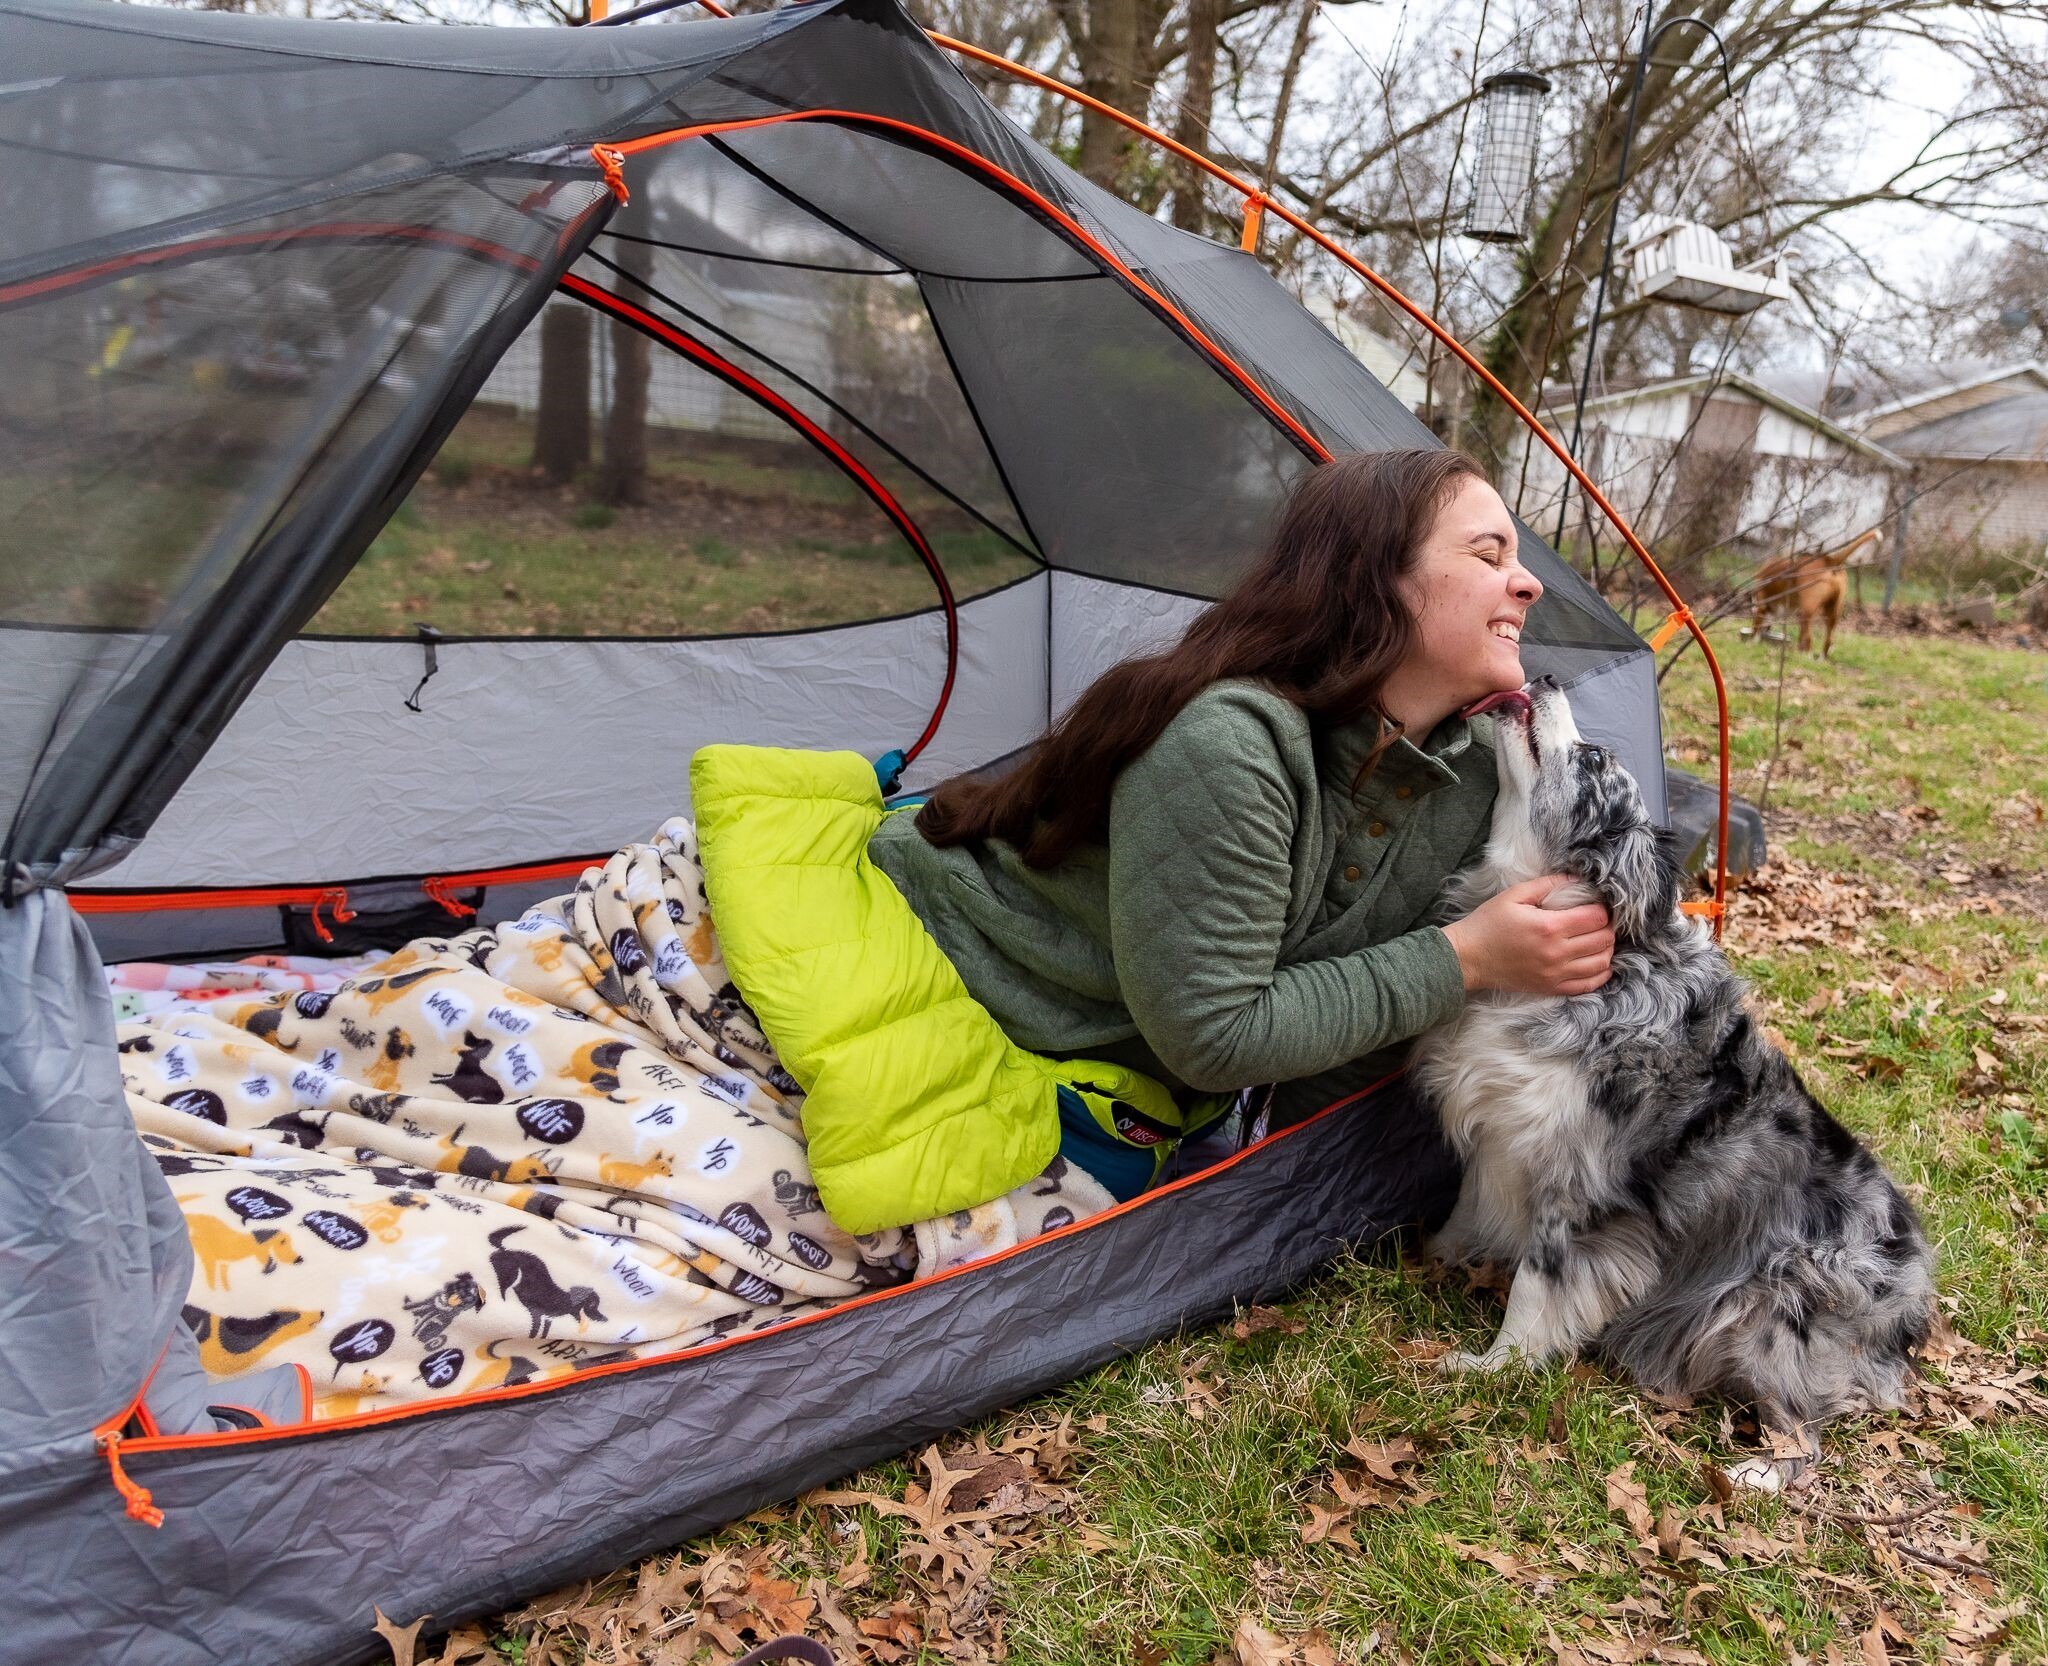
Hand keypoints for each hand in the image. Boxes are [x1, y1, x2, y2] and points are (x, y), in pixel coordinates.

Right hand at [1441, 876, 1614, 996]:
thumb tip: (1575, 878)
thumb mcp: (1514, 895)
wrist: (1468, 958)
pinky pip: (1588, 985)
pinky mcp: (1551, 987)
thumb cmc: (1488, 924)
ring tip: (1600, 940)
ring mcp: (1555, 973)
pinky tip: (1599, 964)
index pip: (1596, 918)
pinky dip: (1600, 974)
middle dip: (1608, 928)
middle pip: (1603, 940)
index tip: (1597, 905)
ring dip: (1607, 950)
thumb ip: (1547, 884)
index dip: (1603, 909)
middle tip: (1601, 921)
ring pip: (1601, 963)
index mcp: (1549, 926)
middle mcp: (1557, 952)